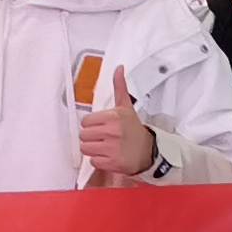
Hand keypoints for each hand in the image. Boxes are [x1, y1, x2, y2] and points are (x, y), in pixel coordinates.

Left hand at [77, 66, 155, 180]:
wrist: (148, 151)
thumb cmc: (134, 128)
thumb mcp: (126, 106)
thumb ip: (119, 86)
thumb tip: (119, 68)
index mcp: (113, 117)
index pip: (85, 122)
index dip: (91, 125)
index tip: (100, 126)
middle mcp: (112, 132)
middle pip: (83, 135)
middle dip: (90, 137)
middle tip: (102, 137)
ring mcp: (111, 148)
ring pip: (85, 149)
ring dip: (92, 149)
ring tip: (104, 146)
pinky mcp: (112, 163)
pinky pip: (93, 161)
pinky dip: (98, 160)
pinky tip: (108, 156)